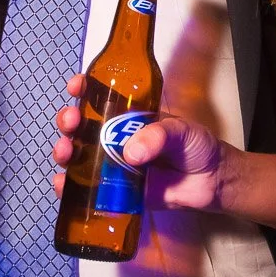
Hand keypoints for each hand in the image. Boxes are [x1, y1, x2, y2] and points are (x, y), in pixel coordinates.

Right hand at [52, 74, 224, 210]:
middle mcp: (115, 137)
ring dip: (64, 151)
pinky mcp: (115, 190)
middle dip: (68, 120)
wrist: (211, 182)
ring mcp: (113, 163)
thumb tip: (130, 154)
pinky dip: (69, 186)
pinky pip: (87, 187)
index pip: (101, 96)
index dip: (84, 88)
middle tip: (71, 122)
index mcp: (130, 116)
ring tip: (65, 153)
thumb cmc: (197, 146)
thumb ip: (158, 137)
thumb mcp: (181, 131)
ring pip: (78, 154)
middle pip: (81, 125)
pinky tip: (63, 184)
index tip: (77, 86)